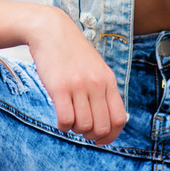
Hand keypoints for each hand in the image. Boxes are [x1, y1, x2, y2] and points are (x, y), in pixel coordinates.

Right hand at [27, 8, 127, 145]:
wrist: (50, 31)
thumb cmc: (72, 52)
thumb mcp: (96, 68)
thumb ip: (104, 90)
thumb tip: (108, 120)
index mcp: (109, 80)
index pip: (119, 119)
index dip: (111, 136)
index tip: (101, 140)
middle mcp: (96, 84)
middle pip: (101, 127)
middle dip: (91, 135)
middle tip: (82, 130)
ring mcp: (78, 86)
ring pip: (83, 126)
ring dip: (75, 129)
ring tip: (70, 119)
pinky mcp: (59, 88)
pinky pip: (65, 120)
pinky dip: (63, 126)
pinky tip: (60, 117)